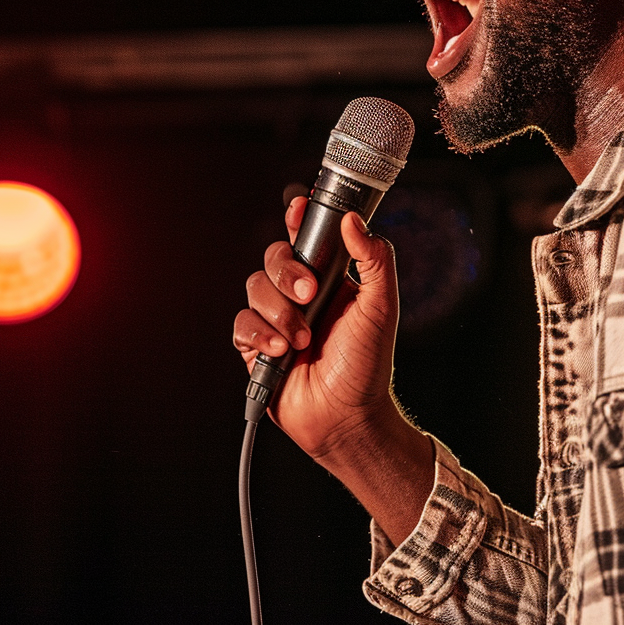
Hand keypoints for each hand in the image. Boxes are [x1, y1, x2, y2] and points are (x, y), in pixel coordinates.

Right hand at [233, 196, 400, 460]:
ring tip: (301, 340)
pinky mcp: (256, 346)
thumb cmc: (368, 365)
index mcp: (328, 279)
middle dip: (287, 272)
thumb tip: (354, 222)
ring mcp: (276, 319)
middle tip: (308, 295)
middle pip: (274, 257)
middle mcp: (300, 294)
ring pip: (255, 288)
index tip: (298, 207)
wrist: (346, 417)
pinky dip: (260, 335)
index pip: (306, 237)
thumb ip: (374, 260)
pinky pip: (242, 324)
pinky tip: (280, 351)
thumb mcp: (381, 307)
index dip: (297, 218)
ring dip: (278, 313)